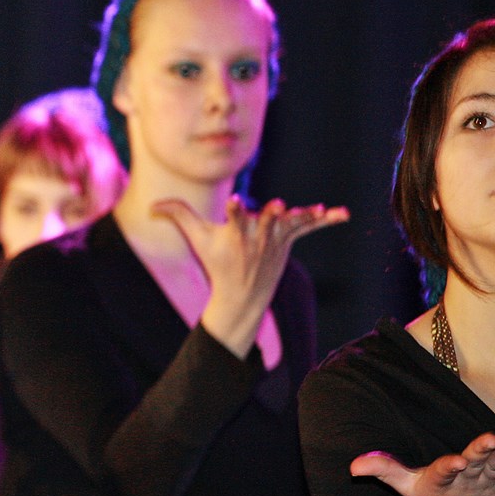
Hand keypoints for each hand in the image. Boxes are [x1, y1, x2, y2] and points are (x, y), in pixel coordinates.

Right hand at [152, 196, 346, 352]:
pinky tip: (343, 213)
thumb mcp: (196, 239)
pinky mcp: (289, 239)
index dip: (236, 210)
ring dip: (303, 217)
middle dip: (272, 215)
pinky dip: (326, 220)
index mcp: (234, 235)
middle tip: (277, 205)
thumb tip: (152, 205)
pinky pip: (310, 227)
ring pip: (290, 224)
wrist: (243, 294)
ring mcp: (276, 239)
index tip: (236, 201)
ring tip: (316, 209)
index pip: (234, 219)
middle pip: (266, 222)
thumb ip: (177, 215)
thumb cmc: (217, 261)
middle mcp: (257, 237)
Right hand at [350, 432, 494, 495]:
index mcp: (440, 482)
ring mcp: (486, 478)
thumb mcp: (405, 486)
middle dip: (481, 451)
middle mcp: (466, 480)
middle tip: (490, 440)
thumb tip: (352, 466)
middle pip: (475, 463)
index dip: (450, 467)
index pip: (444, 473)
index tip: (458, 462)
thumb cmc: (431, 494)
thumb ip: (383, 470)